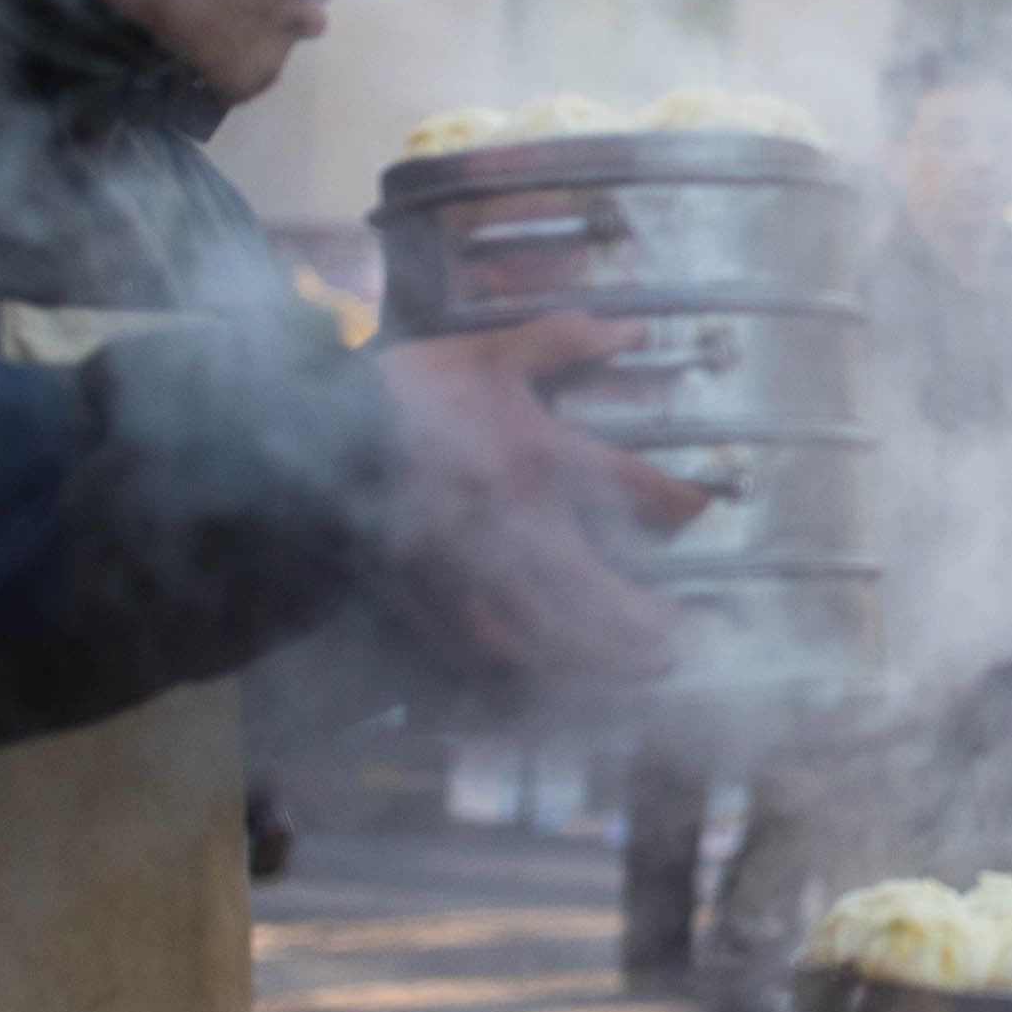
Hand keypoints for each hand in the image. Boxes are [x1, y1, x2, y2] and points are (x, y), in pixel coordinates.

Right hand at [377, 313, 714, 681]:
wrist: (311, 426)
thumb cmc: (409, 389)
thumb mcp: (491, 353)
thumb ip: (564, 341)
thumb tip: (631, 328)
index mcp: (539, 458)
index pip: (632, 486)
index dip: (675, 502)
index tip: (699, 510)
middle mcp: (514, 523)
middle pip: (594, 592)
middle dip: (639, 625)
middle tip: (674, 640)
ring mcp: (466, 568)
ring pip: (542, 636)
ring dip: (593, 661)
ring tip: (630, 670)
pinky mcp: (422, 594)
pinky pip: (478, 651)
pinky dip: (519, 674)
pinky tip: (546, 682)